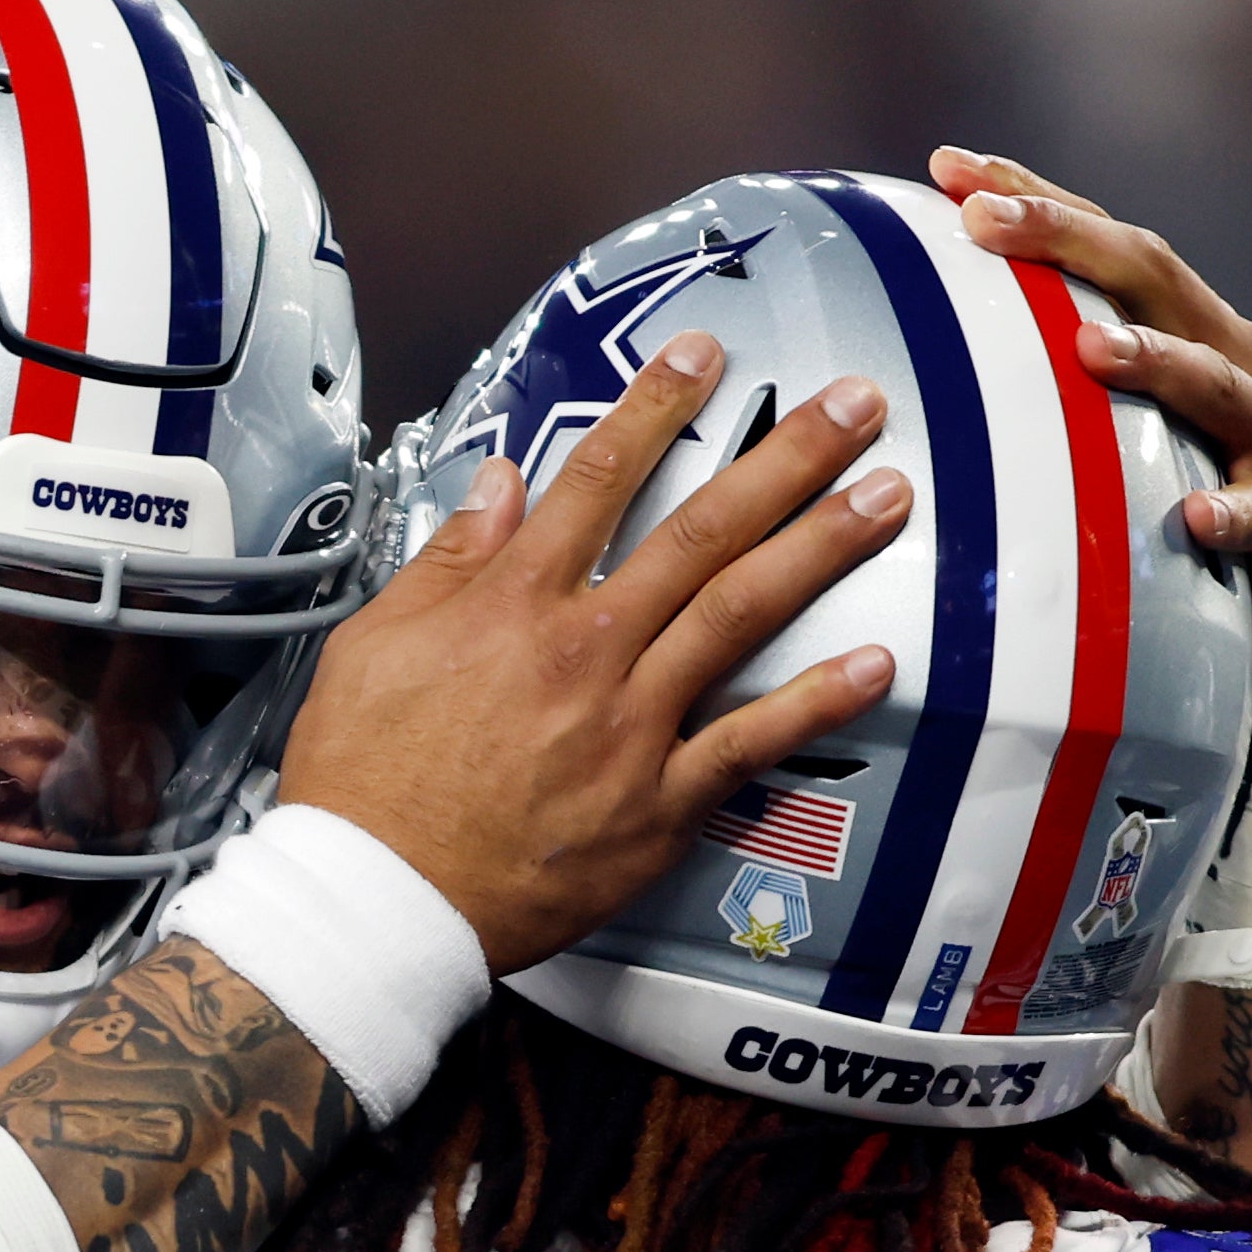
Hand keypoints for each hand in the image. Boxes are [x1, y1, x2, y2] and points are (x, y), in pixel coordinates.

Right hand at [278, 331, 908, 976]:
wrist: (379, 898)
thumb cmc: (365, 779)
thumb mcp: (374, 643)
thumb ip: (449, 560)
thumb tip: (498, 484)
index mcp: (513, 601)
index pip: (598, 476)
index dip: (656, 405)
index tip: (706, 353)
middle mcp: (585, 647)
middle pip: (701, 530)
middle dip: (785, 457)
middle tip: (855, 406)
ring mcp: (630, 723)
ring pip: (740, 613)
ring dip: (820, 547)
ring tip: (886, 497)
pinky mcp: (657, 802)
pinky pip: (750, 743)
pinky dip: (814, 702)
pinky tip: (873, 662)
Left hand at [932, 150, 1251, 707]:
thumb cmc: (1203, 515)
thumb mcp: (1131, 441)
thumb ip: (1060, 399)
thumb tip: (932, 382)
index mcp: (1192, 330)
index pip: (1105, 244)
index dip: (1034, 198)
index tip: (946, 166)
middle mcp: (1240, 358)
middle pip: (1154, 277)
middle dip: (1068, 239)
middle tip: (983, 220)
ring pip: (1215, 381)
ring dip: (1153, 360)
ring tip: (1088, 349)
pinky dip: (1232, 511)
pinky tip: (1196, 519)